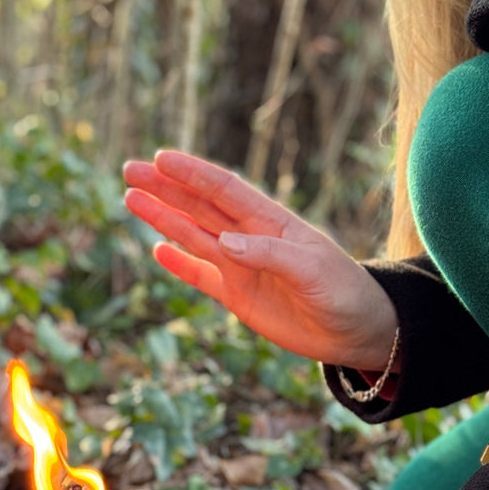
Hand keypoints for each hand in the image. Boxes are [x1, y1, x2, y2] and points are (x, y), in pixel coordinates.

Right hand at [124, 150, 397, 370]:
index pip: (225, 190)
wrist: (358, 331)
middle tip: (130, 169)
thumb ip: (269, 254)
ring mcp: (241, 266)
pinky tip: (156, 249)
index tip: (162, 158)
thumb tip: (225, 242)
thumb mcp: (312, 270)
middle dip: (166, 188)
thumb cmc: (344, 292)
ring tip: (131, 199)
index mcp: (271, 222)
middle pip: (199, 206)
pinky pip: (201, 275)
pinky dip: (178, 263)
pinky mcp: (238, 296)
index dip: (194, 174)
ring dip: (163, 217)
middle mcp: (250, 238)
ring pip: (193, 235)